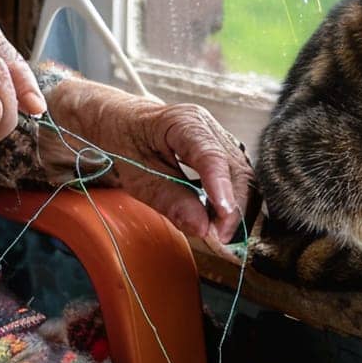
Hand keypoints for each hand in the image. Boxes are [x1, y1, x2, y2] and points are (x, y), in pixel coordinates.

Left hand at [47, 79, 254, 246]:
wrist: (117, 121)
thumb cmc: (122, 140)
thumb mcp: (135, 175)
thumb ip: (168, 199)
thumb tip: (202, 228)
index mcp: (185, 122)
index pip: (211, 157)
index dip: (221, 191)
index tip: (222, 223)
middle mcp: (209, 127)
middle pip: (237, 170)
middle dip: (233, 209)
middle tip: (217, 240)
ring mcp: (218, 138)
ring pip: (244, 177)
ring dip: (237, 209)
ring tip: (217, 234)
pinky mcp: (221, 153)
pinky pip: (237, 180)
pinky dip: (233, 203)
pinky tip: (218, 221)